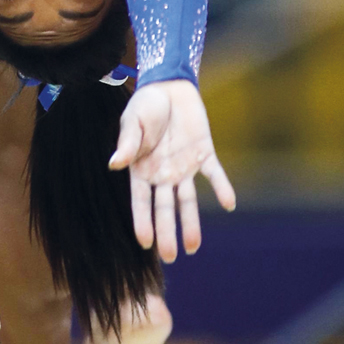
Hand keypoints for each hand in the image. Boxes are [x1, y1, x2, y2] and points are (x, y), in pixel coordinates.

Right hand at [108, 79, 235, 262]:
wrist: (169, 86)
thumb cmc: (145, 105)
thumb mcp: (132, 122)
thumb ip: (128, 144)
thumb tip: (114, 164)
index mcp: (141, 169)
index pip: (141, 200)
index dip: (142, 220)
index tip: (145, 243)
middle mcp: (163, 174)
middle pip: (165, 207)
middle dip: (166, 232)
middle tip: (171, 257)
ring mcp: (184, 166)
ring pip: (188, 200)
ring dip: (191, 222)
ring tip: (194, 247)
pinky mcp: (204, 154)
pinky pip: (215, 174)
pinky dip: (222, 188)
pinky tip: (228, 204)